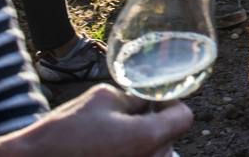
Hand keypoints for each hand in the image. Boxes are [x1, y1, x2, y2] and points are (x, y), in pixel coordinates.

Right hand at [0, 84, 191, 156]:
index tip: (155, 101)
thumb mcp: (103, 98)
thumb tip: (149, 98)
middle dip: (154, 124)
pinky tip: (105, 148)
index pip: (184, 117)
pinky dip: (129, 153)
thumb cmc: (64, 131)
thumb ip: (134, 97)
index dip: (171, 104)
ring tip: (110, 137)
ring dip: (142, 142)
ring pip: (155, 153)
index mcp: (147, 137)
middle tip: (127, 117)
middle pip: (170, 137)